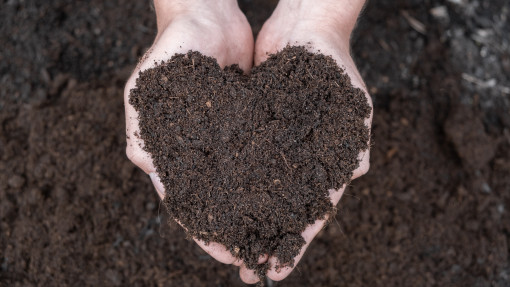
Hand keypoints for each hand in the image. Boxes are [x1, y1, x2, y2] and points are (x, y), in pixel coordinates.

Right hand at [123, 0, 265, 282]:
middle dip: (232, 230)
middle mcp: (195, 150)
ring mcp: (221, 140)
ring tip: (272, 237)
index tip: (225, 254)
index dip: (204, 230)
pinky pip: (257, 159)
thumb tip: (147, 168)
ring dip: (252, 212)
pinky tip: (283, 198)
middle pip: (215, 201)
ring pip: (238, 186)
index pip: (186, 201)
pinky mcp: (244, 127)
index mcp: (168, 150)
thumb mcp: (149, 86)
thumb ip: (144, 128)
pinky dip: (267, 180)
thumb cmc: (173, 46)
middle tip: (254, 257)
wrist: (207, 14)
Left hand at [244, 0, 371, 282]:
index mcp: (327, 162)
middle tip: (245, 269)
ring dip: (244, 219)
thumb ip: (355, 138)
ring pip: (258, 192)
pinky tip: (213, 203)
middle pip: (281, 209)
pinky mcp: (254, 130)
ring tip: (226, 247)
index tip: (276, 270)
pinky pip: (239, 163)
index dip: (295, 242)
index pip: (312, 212)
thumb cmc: (334, 61)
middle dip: (264, 239)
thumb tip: (356, 173)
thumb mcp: (351, 99)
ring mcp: (276, 147)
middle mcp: (300, 160)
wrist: (306, 26)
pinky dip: (229, 184)